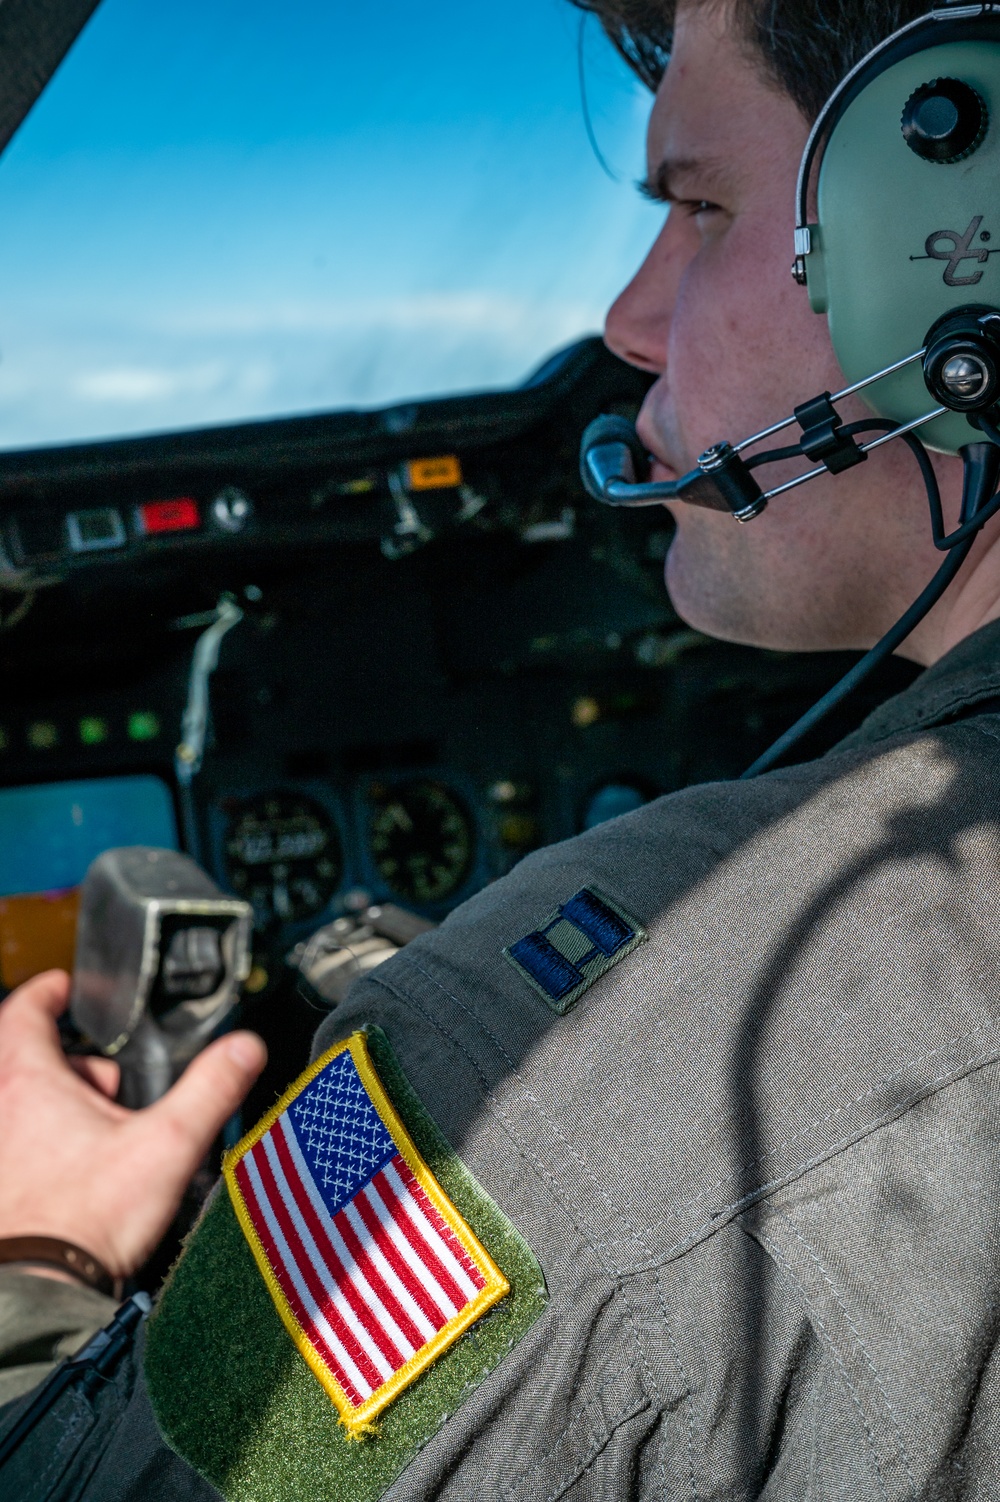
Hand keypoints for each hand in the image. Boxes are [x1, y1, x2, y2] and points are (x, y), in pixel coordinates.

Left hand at [0, 970, 266, 1278]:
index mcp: (29, 1081)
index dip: (46, 993)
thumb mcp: (166, 1144)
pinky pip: (18, 1148)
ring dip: (56, 1107)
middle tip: (110, 1083)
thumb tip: (245, 1047)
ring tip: (103, 1134)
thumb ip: (209, 1089)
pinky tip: (81, 1176)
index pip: (24, 1010)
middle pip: (25, 1061)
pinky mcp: (3, 1190)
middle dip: (72, 1064)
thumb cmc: (87, 1218)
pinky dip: (44, 1146)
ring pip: (21, 1107)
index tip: (63, 988)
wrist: (37, 1293)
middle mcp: (1, 1111)